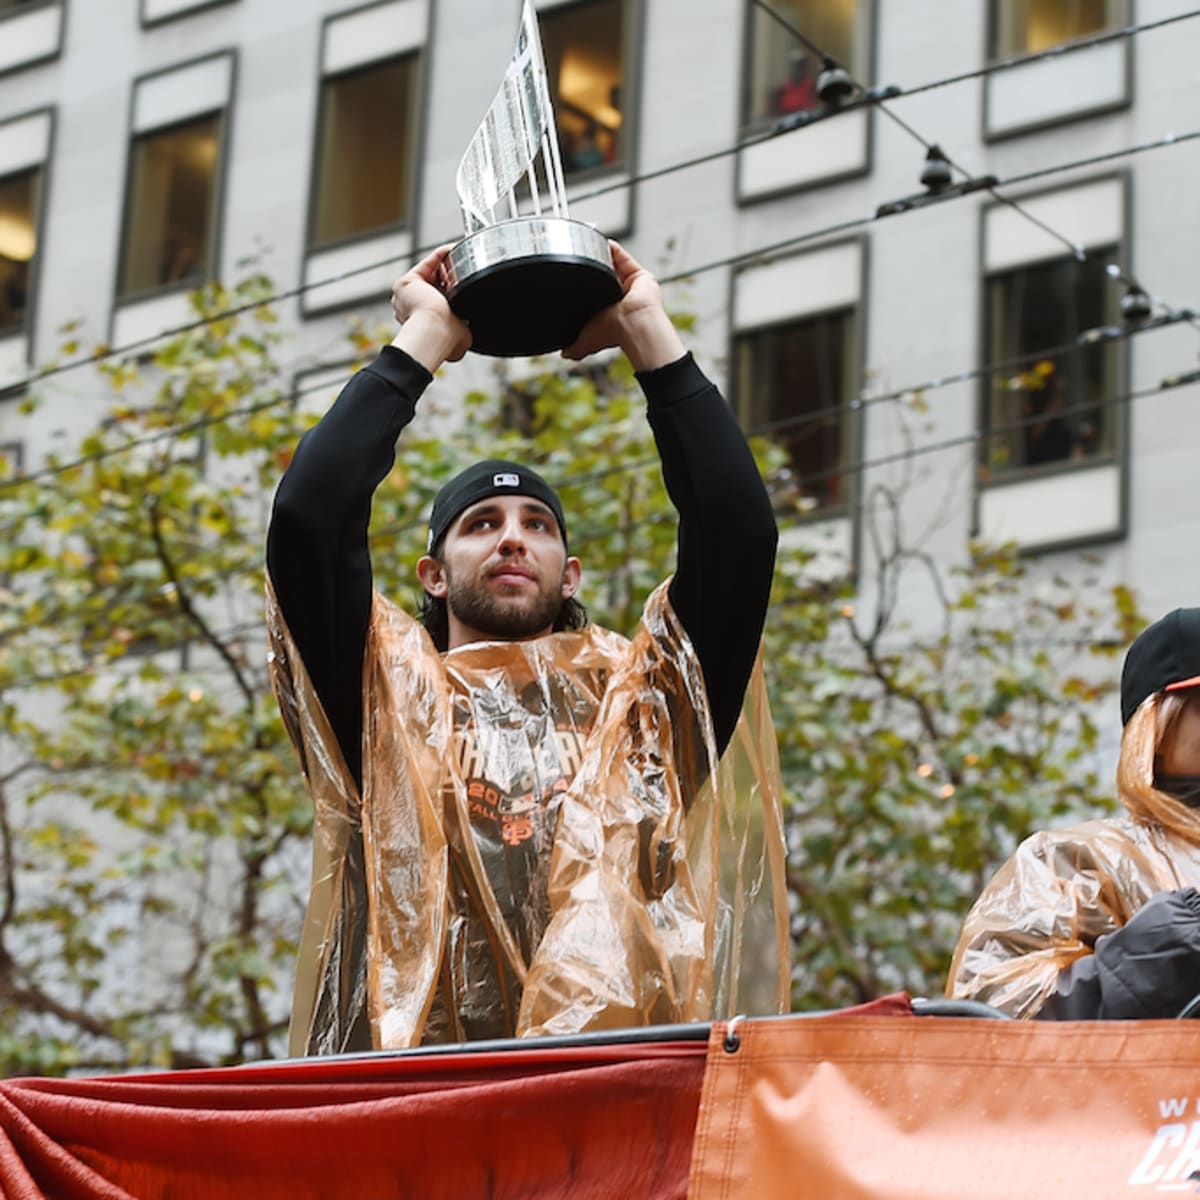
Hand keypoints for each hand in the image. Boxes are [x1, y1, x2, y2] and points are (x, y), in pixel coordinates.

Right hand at [390, 245, 471, 370]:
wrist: (436, 331)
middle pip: (434, 285)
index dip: (454, 291)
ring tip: (464, 257)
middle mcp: (413, 309)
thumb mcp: (463, 333)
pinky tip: (455, 249)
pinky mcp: (406, 283)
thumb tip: (470, 329)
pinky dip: (442, 254)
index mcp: (426, 321)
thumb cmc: (447, 337)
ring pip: (430, 274)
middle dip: (450, 276)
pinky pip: (428, 263)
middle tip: (468, 270)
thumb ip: (464, 327)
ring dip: (447, 264)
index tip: (468, 286)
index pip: (440, 301)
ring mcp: (408, 296)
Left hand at [561, 241, 684, 370]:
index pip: (597, 296)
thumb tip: (564, 354)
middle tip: (581, 260)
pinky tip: (601, 242)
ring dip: (603, 257)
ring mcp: (632, 287)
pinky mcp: (640, 275)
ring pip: (615, 267)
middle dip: (594, 270)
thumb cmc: (613, 333)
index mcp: (611, 313)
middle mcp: (622, 300)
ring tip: (588, 249)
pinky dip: (613, 249)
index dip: (587, 288)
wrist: (632, 325)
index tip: (575, 280)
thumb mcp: (586, 339)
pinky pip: (624, 257)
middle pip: (606, 279)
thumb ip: (574, 346)